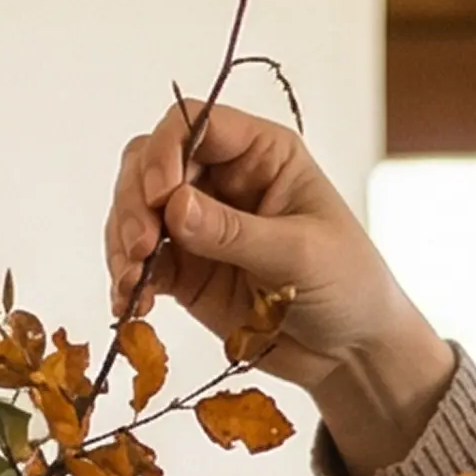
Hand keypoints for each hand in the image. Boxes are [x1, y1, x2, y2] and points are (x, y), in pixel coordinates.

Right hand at [103, 101, 455, 473]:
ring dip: (123, 241)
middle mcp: (222, 178)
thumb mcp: (300, 255)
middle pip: (150, 163)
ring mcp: (199, 224)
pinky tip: (131, 304)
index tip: (160, 195)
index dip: (165, 151)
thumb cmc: (349, 287)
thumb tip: (173, 207)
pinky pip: (141, 263)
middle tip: (139, 248)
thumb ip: (236, 232)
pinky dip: (128, 280)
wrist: (353, 352)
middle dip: (135, 201)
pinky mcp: (187, 270)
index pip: (193, 123)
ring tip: (131, 283)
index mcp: (259, 153)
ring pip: (136, 210)